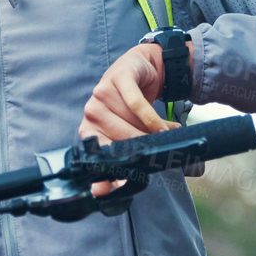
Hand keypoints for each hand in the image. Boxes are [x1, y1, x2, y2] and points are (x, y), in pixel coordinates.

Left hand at [78, 42, 179, 195]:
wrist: (140, 69)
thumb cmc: (132, 107)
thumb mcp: (129, 133)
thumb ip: (127, 155)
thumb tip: (121, 186)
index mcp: (90, 130)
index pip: (98, 156)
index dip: (109, 173)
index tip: (121, 185)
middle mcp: (91, 113)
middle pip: (119, 140)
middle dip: (143, 148)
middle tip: (160, 150)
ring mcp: (101, 94)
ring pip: (129, 123)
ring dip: (152, 133)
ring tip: (166, 133)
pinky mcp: (118, 78)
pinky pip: (136, 104)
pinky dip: (152, 118)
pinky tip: (165, 125)